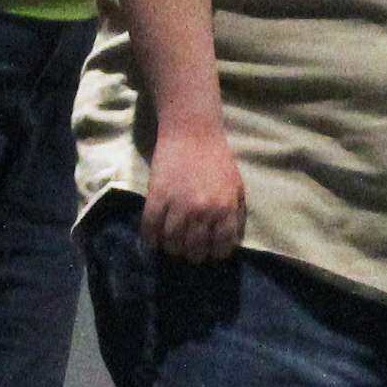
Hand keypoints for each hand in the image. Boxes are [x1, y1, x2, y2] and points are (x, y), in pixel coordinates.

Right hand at [139, 121, 245, 262]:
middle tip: (189, 251)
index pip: (221, 247)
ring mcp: (177, 205)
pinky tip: (152, 240)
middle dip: (193, 255)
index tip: (210, 251)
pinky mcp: (157, 196)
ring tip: (172, 245)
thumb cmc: (217, 158)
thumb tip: (230, 240)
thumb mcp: (237, 186)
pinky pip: (150, 227)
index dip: (215, 253)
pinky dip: (150, 238)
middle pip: (194, 249)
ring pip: (171, 242)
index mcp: (225, 209)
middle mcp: (202, 211)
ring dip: (172, 248)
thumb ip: (236, 213)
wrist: (192, 132)